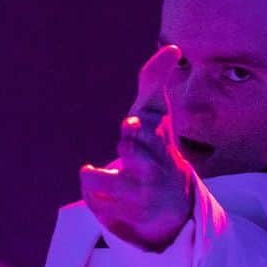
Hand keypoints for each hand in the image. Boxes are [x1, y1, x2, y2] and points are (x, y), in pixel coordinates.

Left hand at [78, 45, 195, 250]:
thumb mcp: (156, 118)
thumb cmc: (156, 152)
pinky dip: (95, 198)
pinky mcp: (126, 217)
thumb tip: (172, 49)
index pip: (143, 132)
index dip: (134, 130)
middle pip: (127, 154)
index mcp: (160, 144)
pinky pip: (93, 203)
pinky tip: (110, 197)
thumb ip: (155, 82)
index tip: (130, 125)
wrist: (172, 206)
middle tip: (128, 153)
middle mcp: (154, 170)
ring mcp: (140, 196)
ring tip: (103, 175)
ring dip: (95, 177)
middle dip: (123, 151)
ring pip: (100, 181)